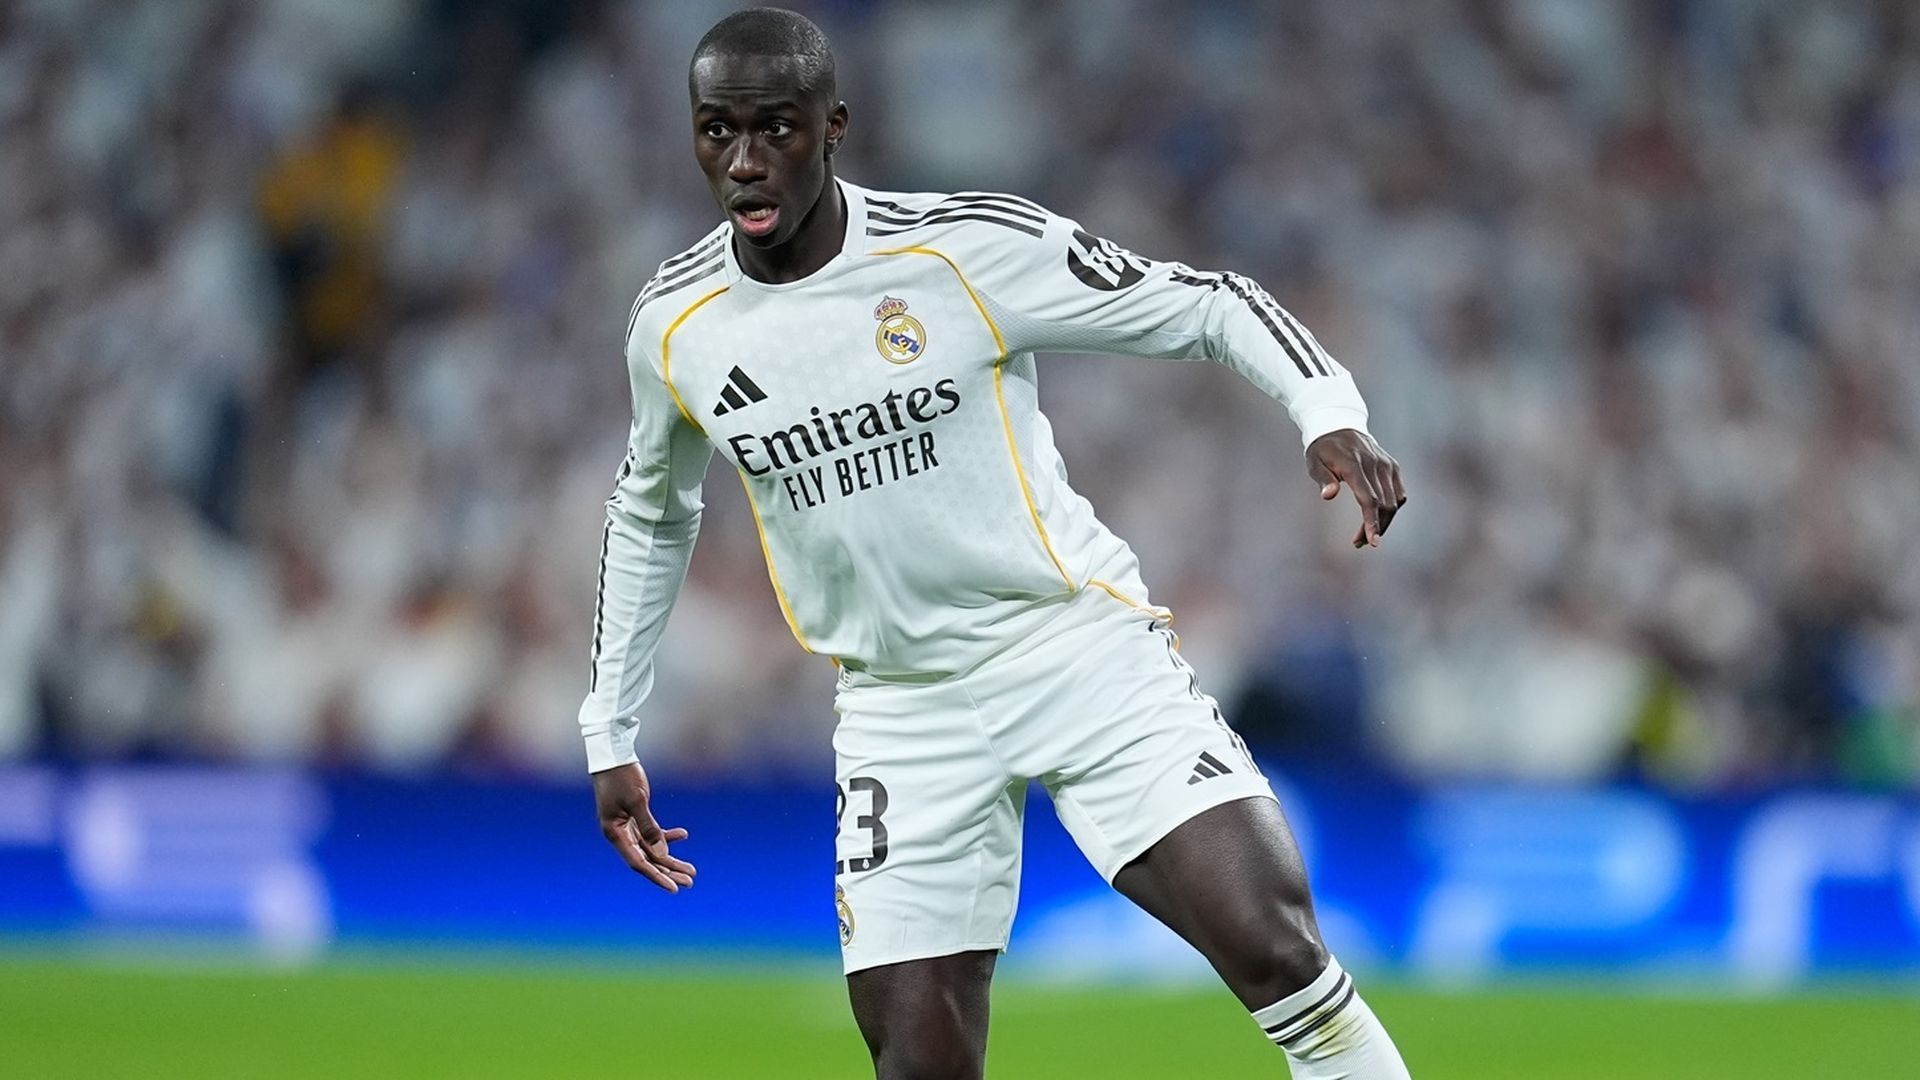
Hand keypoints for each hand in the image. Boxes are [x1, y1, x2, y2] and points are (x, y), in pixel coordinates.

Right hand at [593, 762, 695, 892]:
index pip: (638, 863)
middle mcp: (619, 834)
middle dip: (669, 871)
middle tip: (690, 882)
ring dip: (670, 858)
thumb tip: (661, 853)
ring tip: (691, 869)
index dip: (657, 877)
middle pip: (647, 859)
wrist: (612, 754)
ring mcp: (626, 826)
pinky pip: (652, 832)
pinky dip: (667, 835)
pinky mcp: (634, 816)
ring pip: (651, 849)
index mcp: (614, 833)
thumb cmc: (622, 776)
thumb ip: (649, 828)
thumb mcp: (638, 801)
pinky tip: (684, 834)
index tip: (674, 888)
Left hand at [1306, 428, 1407, 548]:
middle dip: (1374, 528)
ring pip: (1394, 502)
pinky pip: (1399, 493)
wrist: (1339, 425)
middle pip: (1384, 505)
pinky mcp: (1392, 466)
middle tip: (1359, 543)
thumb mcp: (1314, 462)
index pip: (1368, 499)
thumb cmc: (1323, 449)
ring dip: (1383, 522)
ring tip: (1366, 534)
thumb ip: (1323, 479)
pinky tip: (1377, 516)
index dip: (1371, 523)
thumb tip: (1328, 496)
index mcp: (1354, 464)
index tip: (1372, 542)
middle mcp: (1375, 464)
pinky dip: (1392, 508)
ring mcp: (1386, 464)